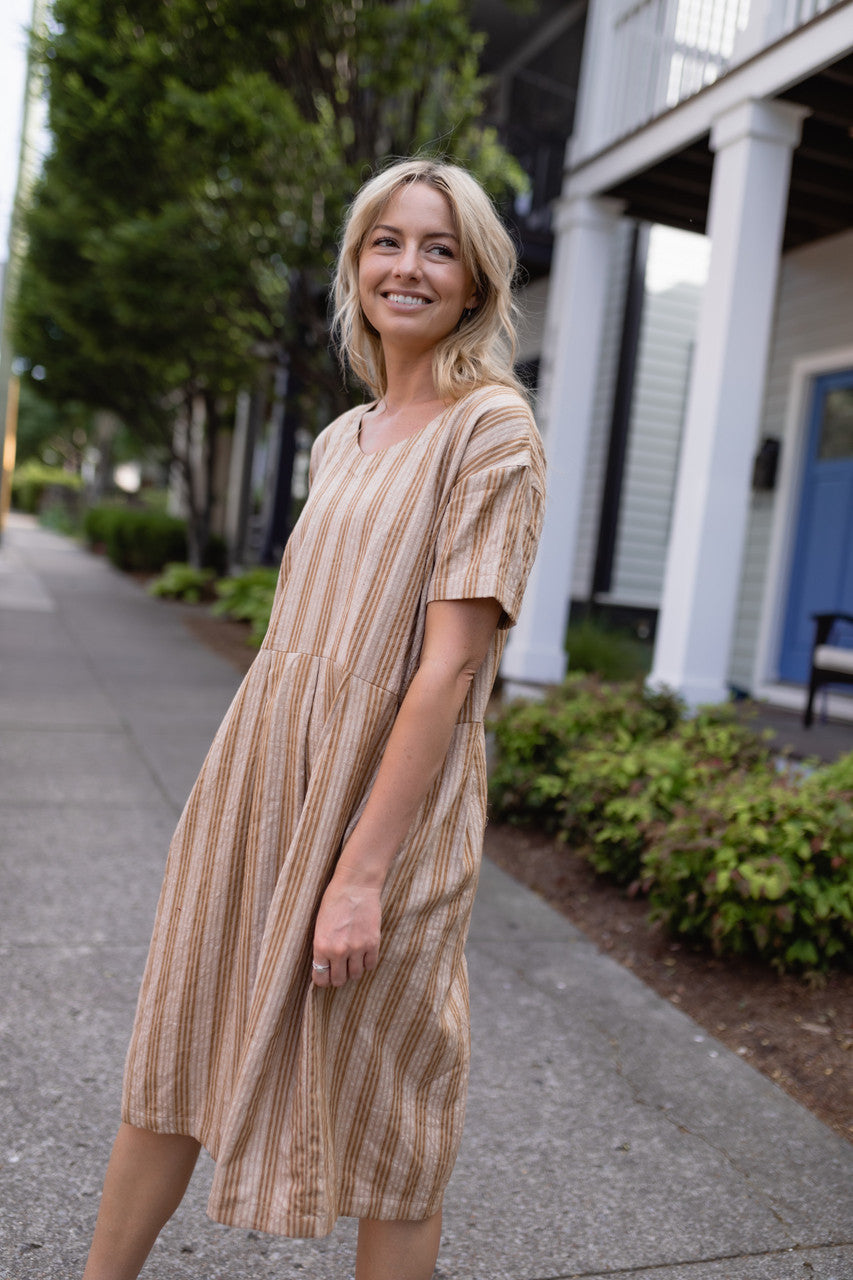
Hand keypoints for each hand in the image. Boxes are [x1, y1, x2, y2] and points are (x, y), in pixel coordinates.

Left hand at [311, 863, 381, 987]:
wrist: (355, 885)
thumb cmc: (333, 901)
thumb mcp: (319, 926)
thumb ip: (322, 947)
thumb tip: (325, 966)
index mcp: (321, 946)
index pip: (321, 979)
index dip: (323, 979)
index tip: (326, 975)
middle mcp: (339, 951)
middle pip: (339, 980)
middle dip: (338, 977)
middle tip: (340, 969)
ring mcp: (357, 948)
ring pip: (356, 975)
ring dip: (353, 970)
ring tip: (352, 960)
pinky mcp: (373, 943)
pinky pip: (370, 965)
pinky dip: (367, 962)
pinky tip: (364, 954)